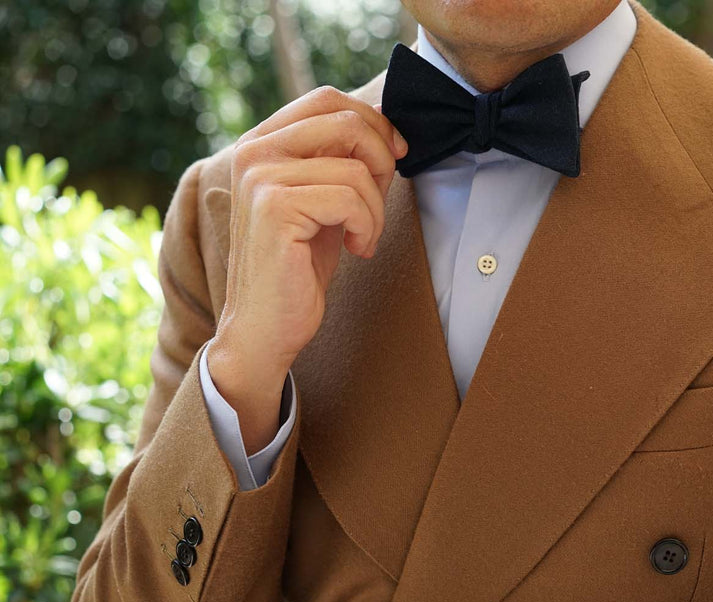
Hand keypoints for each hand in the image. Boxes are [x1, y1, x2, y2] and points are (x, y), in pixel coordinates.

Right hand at [206, 87, 407, 452]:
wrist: (265, 327)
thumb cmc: (298, 267)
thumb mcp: (323, 200)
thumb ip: (340, 159)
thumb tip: (384, 125)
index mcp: (262, 142)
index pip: (327, 99)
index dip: (373, 122)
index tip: (394, 156)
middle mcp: (253, 151)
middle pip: (345, 121)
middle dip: (381, 160)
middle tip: (377, 203)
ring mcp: (260, 177)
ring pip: (356, 168)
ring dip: (376, 209)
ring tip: (361, 238)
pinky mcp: (274, 208)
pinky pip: (352, 198)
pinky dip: (367, 227)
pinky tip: (355, 249)